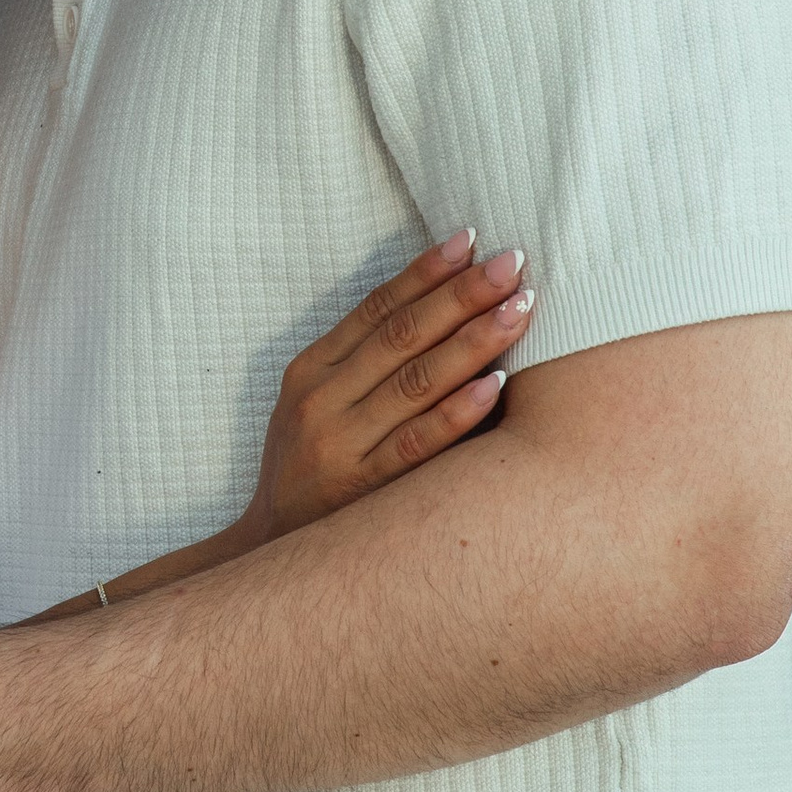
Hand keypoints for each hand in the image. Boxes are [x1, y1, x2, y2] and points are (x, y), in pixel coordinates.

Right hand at [241, 234, 532, 540]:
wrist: (272, 552)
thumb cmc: (312, 470)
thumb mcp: (317, 406)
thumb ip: (362, 364)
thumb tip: (439, 308)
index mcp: (310, 371)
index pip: (376, 307)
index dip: (425, 271)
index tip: (471, 239)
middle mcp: (321, 402)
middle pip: (401, 335)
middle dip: (461, 294)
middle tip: (513, 262)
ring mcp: (341, 446)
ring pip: (414, 382)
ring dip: (472, 340)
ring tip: (519, 307)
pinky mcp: (363, 490)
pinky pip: (417, 444)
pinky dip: (457, 411)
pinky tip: (495, 384)